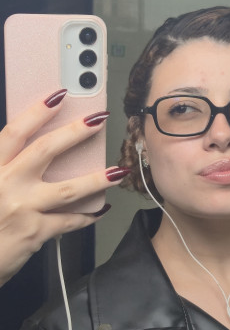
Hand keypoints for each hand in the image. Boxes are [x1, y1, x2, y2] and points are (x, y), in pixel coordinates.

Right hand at [0, 90, 129, 286]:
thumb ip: (4, 167)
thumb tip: (26, 153)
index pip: (15, 133)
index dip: (37, 113)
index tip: (57, 96)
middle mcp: (5, 184)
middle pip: (45, 151)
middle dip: (75, 133)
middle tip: (98, 120)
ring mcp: (22, 209)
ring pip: (67, 189)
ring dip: (96, 179)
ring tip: (118, 172)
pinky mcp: (35, 232)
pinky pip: (68, 222)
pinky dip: (86, 216)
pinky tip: (100, 210)